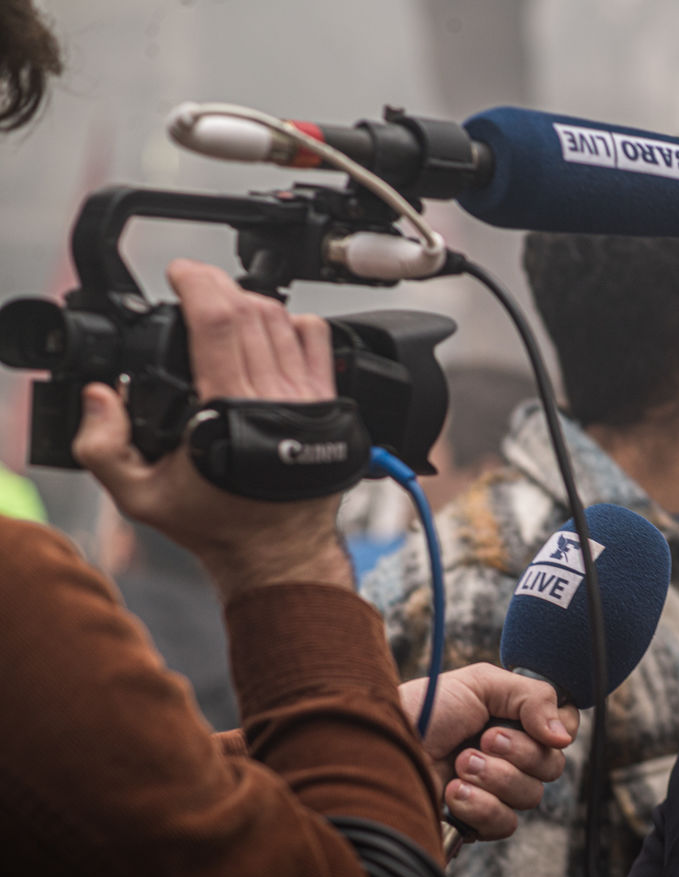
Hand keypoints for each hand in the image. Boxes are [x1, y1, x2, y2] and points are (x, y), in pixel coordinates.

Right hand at [72, 259, 349, 599]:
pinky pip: (320, 342)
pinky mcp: (330, 405)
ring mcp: (308, 399)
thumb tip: (100, 395)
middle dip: (218, 285)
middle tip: (194, 283)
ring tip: (225, 305)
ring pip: (285, 322)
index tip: (181, 273)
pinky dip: (295, 322)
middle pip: (252, 312)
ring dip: (252, 301)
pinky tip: (273, 326)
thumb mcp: (140, 496)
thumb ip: (103, 446)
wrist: (279, 552)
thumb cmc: (217, 524)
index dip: (198, 284)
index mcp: (230, 411)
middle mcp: (276, 398)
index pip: (220, 322)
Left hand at [399, 664, 579, 840]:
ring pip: (531, 796)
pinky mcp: (477, 820)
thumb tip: (564, 737)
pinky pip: (505, 823)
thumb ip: (532, 697)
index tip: (535, 723)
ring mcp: (495, 790)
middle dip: (518, 752)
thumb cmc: (425, 710)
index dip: (558, 729)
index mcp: (515, 719)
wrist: (381, 746)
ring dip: (495, 777)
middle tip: (482, 738)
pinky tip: (453, 792)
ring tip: (460, 764)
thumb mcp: (481, 684)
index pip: (565, 729)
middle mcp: (510, 755)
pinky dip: (481, 806)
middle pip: (552, 766)